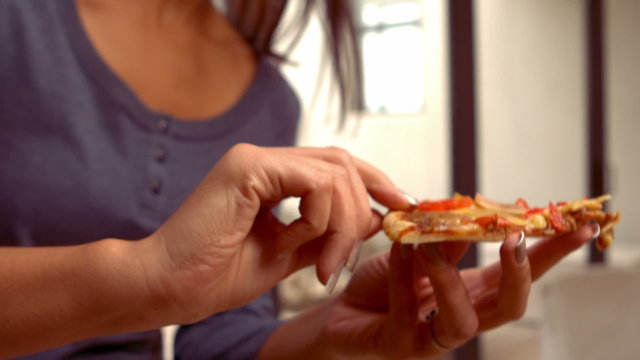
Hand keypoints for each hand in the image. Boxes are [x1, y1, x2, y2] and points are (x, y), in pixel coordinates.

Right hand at [141, 144, 410, 322]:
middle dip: (368, 203)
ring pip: (334, 171)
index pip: (335, 165)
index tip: (401, 206)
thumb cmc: (215, 274)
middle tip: (358, 248)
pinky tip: (296, 243)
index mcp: (271, 177)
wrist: (167, 286)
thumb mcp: (287, 255)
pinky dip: (318, 218)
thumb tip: (371, 221)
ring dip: (342, 222)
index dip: (374, 181)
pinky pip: (313, 183)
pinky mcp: (248, 168)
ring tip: (323, 263)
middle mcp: (264, 161)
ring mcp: (255, 159)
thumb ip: (324, 234)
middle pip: (342, 163)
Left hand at [322, 224, 597, 358]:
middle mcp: (461, 316)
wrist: (338, 310)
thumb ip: (441, 242)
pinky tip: (396, 249)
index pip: (519, 273)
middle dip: (522, 272)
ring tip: (431, 247)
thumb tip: (466, 219)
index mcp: (471, 291)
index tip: (581, 227)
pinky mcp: (402, 347)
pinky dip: (401, 273)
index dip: (551, 254)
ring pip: (465, 321)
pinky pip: (407, 310)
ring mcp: (433, 338)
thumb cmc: (381, 283)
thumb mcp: (414, 253)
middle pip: (511, 306)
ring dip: (451, 278)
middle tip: (514, 237)